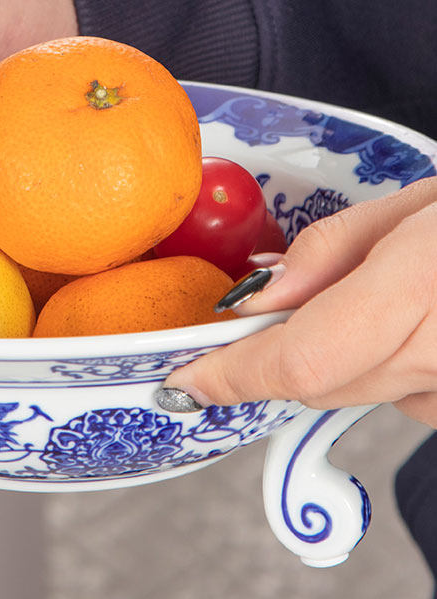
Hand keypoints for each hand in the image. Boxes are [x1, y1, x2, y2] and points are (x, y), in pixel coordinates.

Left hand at [162, 177, 436, 426]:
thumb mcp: (412, 206)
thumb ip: (326, 254)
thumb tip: (256, 302)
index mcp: (423, 289)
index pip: (301, 359)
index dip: (234, 376)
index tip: (186, 381)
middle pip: (317, 381)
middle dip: (274, 352)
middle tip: (271, 310)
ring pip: (354, 388)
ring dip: (336, 351)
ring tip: (386, 292)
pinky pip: (399, 392)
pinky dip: (383, 360)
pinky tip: (419, 317)